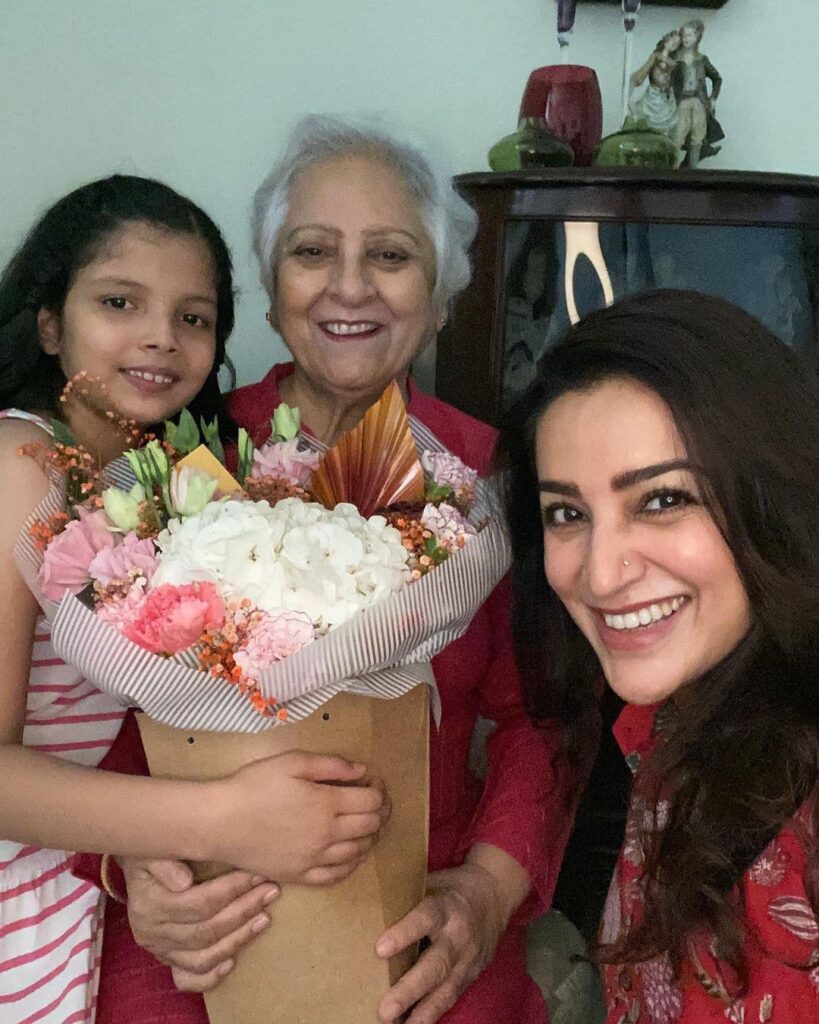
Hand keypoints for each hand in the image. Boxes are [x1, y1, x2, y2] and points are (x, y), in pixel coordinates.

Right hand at [123, 858, 278, 992]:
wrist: (137, 867)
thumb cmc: (152, 852)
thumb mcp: (152, 849)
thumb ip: (164, 861)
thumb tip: (183, 881)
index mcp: (150, 904)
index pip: (198, 903)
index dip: (232, 890)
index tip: (258, 875)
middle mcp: (152, 933)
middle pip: (205, 930)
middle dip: (243, 911)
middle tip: (270, 892)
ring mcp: (159, 951)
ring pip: (202, 957)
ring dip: (237, 939)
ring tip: (264, 919)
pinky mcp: (166, 961)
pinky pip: (187, 979)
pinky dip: (211, 977)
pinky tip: (233, 963)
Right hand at [210, 750, 390, 883]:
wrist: (220, 822)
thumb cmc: (253, 785)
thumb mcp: (292, 762)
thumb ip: (330, 765)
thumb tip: (362, 771)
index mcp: (327, 804)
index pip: (372, 801)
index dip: (380, 791)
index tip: (375, 782)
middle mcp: (327, 834)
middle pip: (370, 826)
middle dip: (381, 812)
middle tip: (377, 802)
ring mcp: (314, 859)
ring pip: (359, 852)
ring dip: (370, 837)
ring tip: (367, 825)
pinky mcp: (300, 876)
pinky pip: (336, 876)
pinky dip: (352, 865)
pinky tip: (352, 855)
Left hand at [374, 864, 507, 1023]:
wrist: (495, 894)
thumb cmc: (452, 888)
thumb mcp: (432, 882)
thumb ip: (407, 896)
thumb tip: (365, 898)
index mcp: (446, 906)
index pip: (425, 917)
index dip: (404, 933)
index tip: (380, 949)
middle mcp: (458, 935)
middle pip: (435, 964)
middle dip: (410, 989)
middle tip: (385, 1008)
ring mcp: (467, 959)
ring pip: (444, 989)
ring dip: (421, 1011)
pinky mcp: (470, 976)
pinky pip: (450, 998)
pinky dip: (431, 1014)